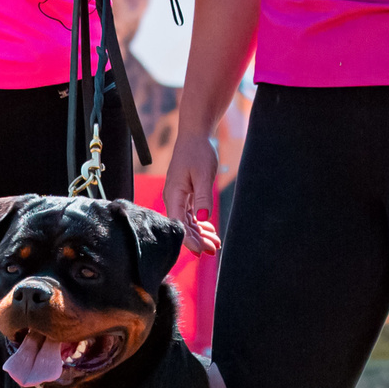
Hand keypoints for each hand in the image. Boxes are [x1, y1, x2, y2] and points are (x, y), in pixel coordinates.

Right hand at [161, 130, 223, 254]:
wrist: (195, 135)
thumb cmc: (198, 152)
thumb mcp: (203, 175)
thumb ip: (203, 197)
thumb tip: (202, 218)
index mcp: (174, 195)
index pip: (179, 224)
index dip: (189, 240)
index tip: (201, 251)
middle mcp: (173, 198)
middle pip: (183, 226)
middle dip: (197, 240)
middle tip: (213, 250)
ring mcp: (178, 196)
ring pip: (187, 221)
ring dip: (200, 233)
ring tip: (215, 243)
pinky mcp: (184, 193)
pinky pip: (190, 213)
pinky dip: (200, 223)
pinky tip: (210, 229)